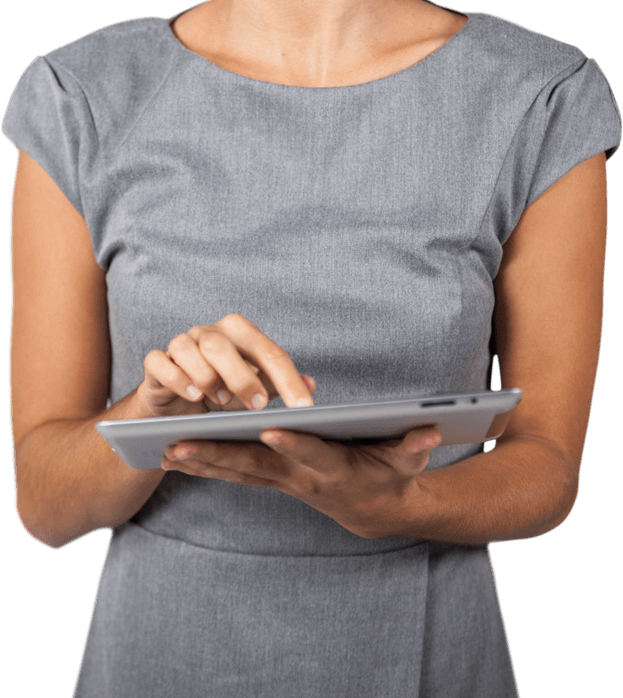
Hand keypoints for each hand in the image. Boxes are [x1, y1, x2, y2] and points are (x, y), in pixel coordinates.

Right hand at [138, 313, 315, 417]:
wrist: (179, 406)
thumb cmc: (222, 392)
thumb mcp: (253, 390)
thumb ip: (277, 385)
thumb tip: (312, 385)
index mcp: (239, 333)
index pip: (267, 351)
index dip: (287, 379)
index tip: (303, 407)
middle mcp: (208, 333)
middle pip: (222, 345)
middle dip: (242, 376)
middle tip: (257, 405)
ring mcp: (180, 344)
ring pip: (188, 349)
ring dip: (206, 377)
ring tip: (220, 401)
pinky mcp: (156, 362)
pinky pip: (159, 362)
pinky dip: (176, 378)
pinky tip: (192, 396)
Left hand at [160, 422, 441, 539]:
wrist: (377, 510)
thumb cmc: (393, 474)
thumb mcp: (409, 458)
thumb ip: (417, 443)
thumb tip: (432, 429)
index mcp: (334, 466)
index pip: (312, 453)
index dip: (294, 443)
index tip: (271, 428)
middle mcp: (301, 477)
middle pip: (255, 465)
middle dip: (216, 455)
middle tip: (179, 445)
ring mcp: (283, 481)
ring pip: (237, 471)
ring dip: (200, 462)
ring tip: (163, 450)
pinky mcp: (272, 480)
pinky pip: (234, 474)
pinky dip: (204, 466)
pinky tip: (174, 457)